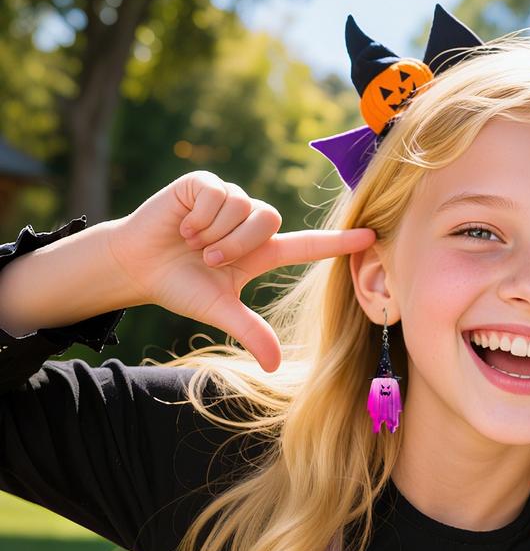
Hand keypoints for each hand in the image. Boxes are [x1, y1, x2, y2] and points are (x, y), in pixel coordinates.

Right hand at [105, 170, 375, 371]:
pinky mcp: (203, 183)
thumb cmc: (181, 286)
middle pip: (269, 220)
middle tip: (209, 259)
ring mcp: (227, 199)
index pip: (307, 245)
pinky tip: (182, 224)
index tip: (371, 236)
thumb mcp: (220, 310)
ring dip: (214, 232)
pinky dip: (198, 216)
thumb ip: (250, 332)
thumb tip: (273, 367)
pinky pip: (217, 194)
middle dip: (237, 245)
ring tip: (192, 242)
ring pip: (243, 207)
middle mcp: (250, 222)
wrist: (137, 265)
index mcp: (262, 252)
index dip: (338, 242)